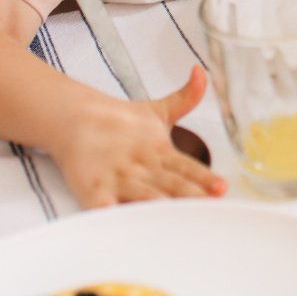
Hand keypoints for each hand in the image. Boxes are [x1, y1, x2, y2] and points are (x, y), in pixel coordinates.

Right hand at [49, 67, 225, 207]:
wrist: (75, 116)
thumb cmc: (119, 121)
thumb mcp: (157, 110)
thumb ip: (186, 97)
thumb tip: (202, 71)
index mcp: (159, 150)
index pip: (186, 167)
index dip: (204, 177)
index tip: (222, 188)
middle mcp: (142, 165)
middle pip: (169, 183)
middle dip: (189, 194)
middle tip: (209, 206)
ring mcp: (117, 176)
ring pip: (142, 195)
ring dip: (158, 206)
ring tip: (175, 218)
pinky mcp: (92, 187)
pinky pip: (102, 205)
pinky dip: (110, 215)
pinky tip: (120, 224)